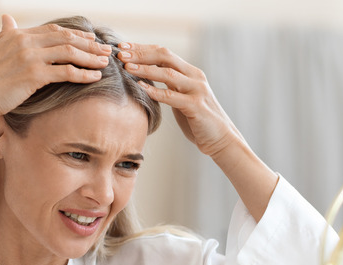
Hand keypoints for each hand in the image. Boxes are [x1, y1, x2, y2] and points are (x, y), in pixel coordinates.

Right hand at [0, 15, 111, 121]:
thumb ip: (5, 34)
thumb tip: (7, 18)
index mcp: (18, 35)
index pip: (54, 30)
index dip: (75, 34)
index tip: (91, 39)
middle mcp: (25, 42)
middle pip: (66, 39)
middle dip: (89, 44)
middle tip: (105, 50)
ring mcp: (30, 58)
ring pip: (69, 53)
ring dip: (90, 57)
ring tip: (104, 62)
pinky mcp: (34, 75)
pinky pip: (66, 72)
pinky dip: (83, 74)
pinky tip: (94, 77)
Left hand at [117, 43, 243, 156]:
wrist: (221, 140)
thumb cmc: (198, 121)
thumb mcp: (182, 98)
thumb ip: (170, 87)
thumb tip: (146, 80)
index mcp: (190, 72)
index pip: (164, 53)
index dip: (142, 48)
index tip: (123, 47)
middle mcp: (195, 77)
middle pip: (165, 56)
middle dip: (141, 53)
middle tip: (121, 53)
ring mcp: (196, 90)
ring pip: (167, 73)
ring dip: (145, 69)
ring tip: (126, 67)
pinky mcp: (196, 106)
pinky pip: (171, 96)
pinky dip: (155, 90)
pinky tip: (140, 87)